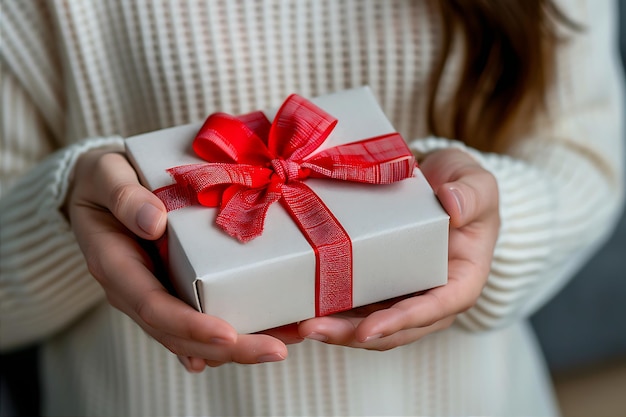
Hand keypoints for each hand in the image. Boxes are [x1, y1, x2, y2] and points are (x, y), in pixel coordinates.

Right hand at [67, 150, 290, 370]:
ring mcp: (153, 293)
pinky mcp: (170, 289)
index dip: (190, 325)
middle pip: (179, 333)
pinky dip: (224, 337)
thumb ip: (124, 197)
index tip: (228, 335)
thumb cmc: (103, 178)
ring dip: (237, 346)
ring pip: (191, 335)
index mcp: (115, 265)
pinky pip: (196, 320)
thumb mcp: (106, 175)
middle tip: (276, 351)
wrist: (97, 188)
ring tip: (283, 345)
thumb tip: (154, 222)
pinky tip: (254, 346)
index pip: (153, 307)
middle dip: (228, 348)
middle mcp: (134, 290)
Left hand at [297, 148, 499, 349]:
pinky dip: (326, 310)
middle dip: (352, 334)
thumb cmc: (462, 184)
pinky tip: (296, 307)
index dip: (402, 322)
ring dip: (333, 329)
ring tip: (297, 324)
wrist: (435, 181)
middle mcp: (428, 296)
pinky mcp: (374, 284)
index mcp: (460, 281)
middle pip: (393, 329)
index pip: (434, 309)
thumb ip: (472, 194)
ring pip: (367, 323)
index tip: (368, 330)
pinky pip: (351, 304)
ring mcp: (399, 293)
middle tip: (313, 329)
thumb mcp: (476, 182)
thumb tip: (453, 206)